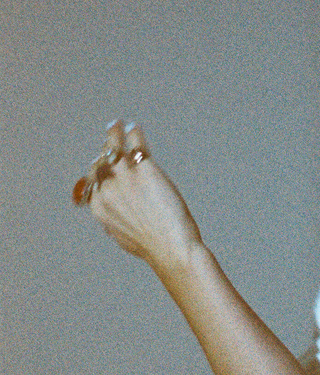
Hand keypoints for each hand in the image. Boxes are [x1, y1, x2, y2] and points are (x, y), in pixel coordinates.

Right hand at [74, 121, 202, 274]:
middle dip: (105, 154)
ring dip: (114, 135)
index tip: (103, 165)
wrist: (171, 248)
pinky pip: (136, 145)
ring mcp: (126, 178)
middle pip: (101, 164)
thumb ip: (115, 221)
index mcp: (100, 207)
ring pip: (114, 149)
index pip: (93, 182)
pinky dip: (133, 134)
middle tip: (110, 144)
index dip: (99, 173)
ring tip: (116, 125)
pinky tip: (134, 128)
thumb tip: (114, 218)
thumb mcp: (123, 236)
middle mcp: (108, 189)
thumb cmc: (153, 247)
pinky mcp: (145, 170)